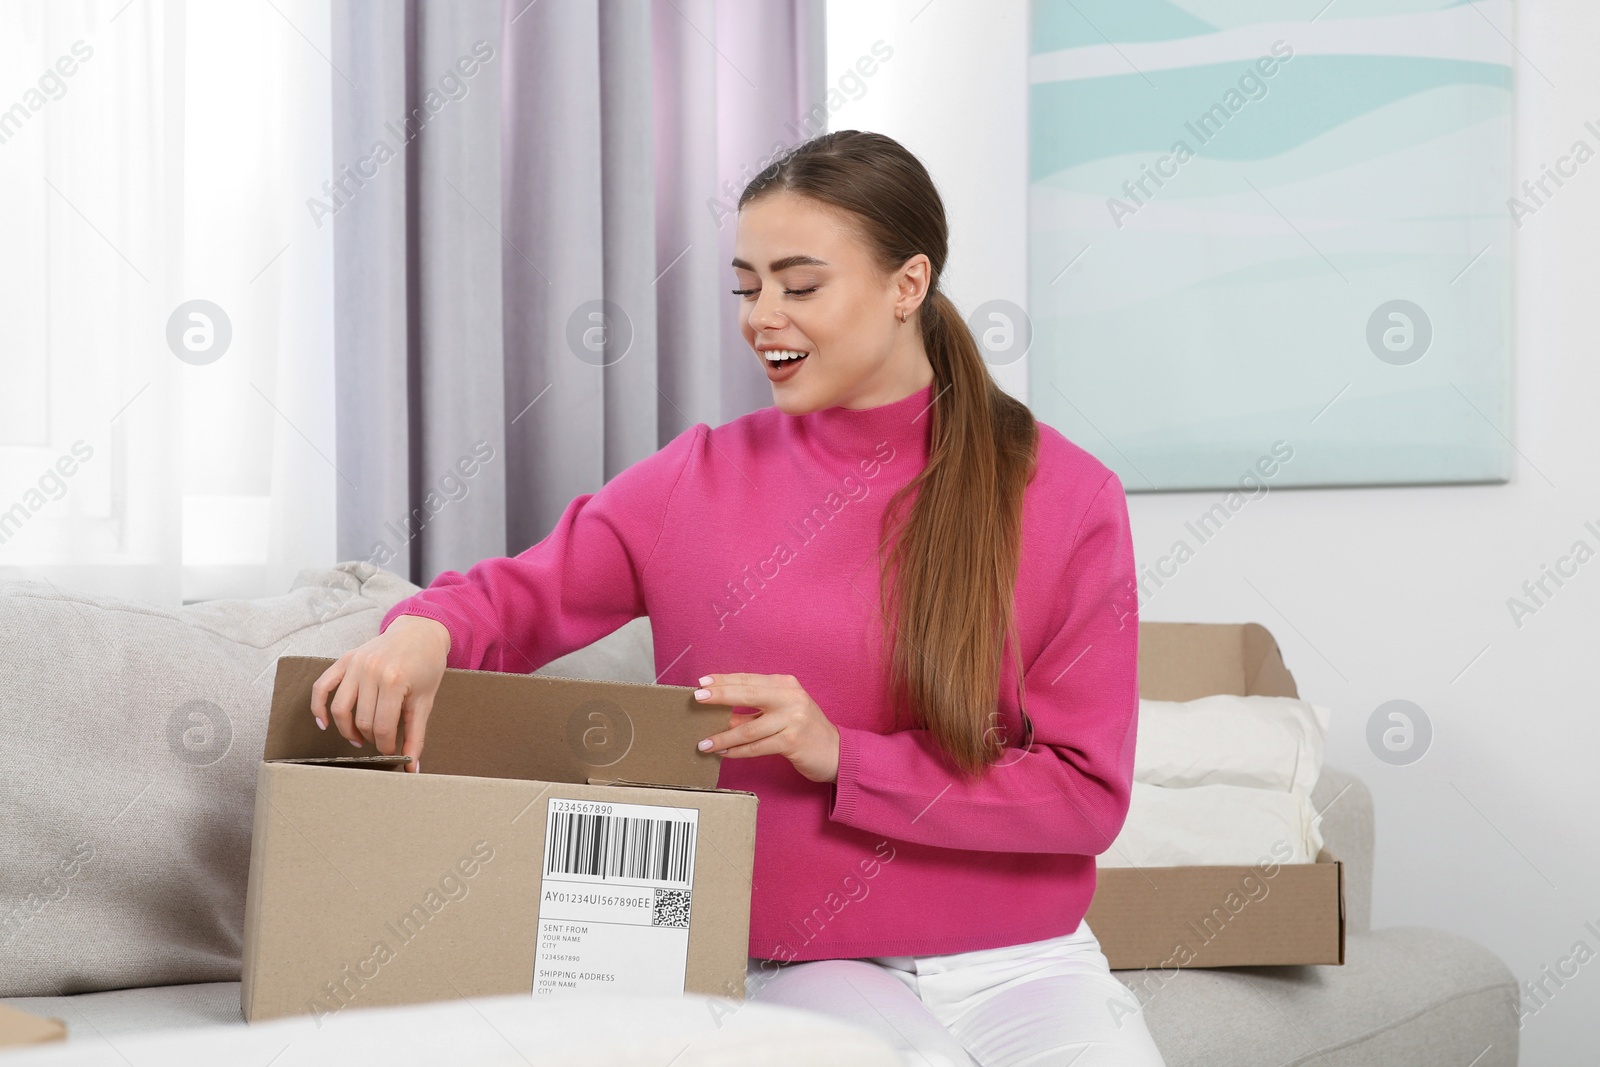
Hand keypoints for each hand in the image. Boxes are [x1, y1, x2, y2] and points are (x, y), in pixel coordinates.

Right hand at [309, 615, 450, 772]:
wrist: (420, 631)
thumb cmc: (426, 666)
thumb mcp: (425, 701)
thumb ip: (416, 735)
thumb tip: (412, 768)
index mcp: (393, 681)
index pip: (382, 727)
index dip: (386, 746)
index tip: (391, 751)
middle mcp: (370, 671)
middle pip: (362, 721)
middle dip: (371, 739)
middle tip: (379, 744)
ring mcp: (355, 664)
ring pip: (340, 709)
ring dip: (347, 729)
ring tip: (359, 738)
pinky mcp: (344, 659)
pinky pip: (322, 686)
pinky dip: (319, 707)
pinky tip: (325, 724)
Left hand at [693, 673, 839, 783]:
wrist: (835, 751)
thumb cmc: (803, 729)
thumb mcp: (783, 711)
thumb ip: (756, 710)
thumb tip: (720, 714)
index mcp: (786, 684)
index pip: (749, 679)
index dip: (724, 680)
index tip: (702, 683)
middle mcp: (790, 697)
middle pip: (747, 694)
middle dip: (720, 697)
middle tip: (697, 699)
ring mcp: (793, 719)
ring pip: (749, 728)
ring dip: (723, 736)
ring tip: (704, 743)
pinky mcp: (792, 741)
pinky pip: (757, 747)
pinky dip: (738, 751)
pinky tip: (725, 753)